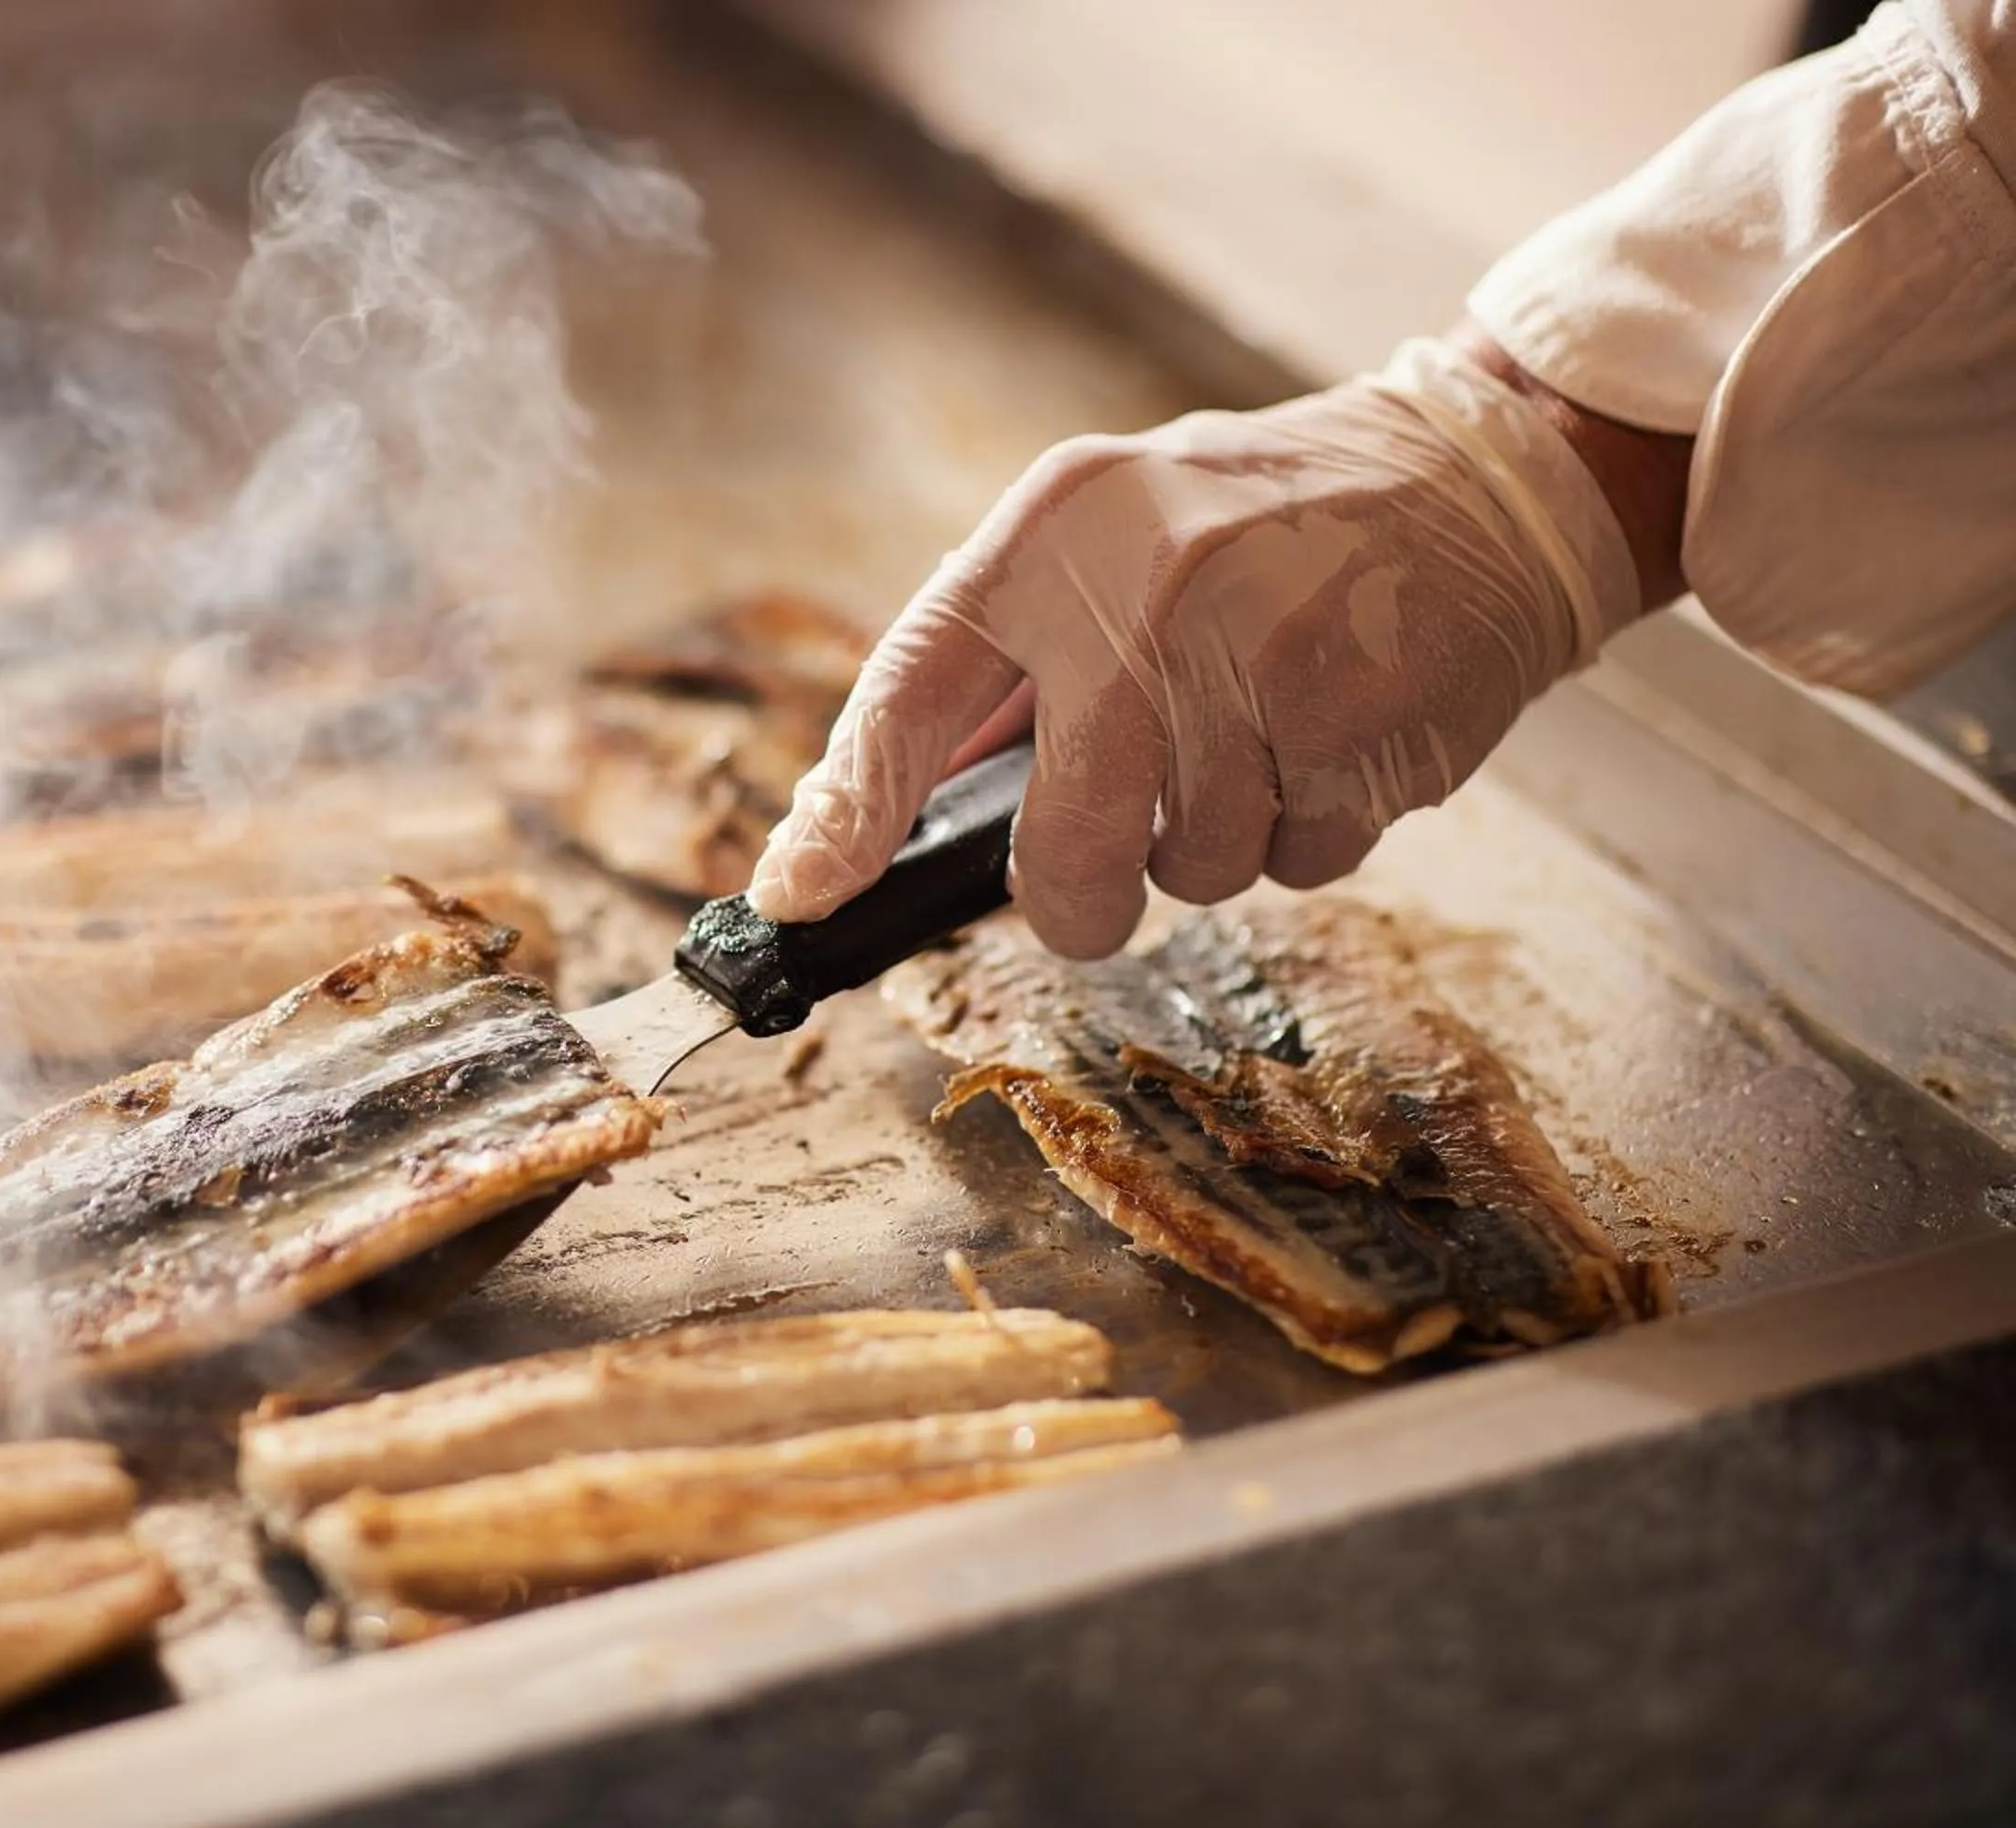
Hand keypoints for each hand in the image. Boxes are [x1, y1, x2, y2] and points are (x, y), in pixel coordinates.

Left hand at [748, 337, 1653, 957]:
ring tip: (1265, 733)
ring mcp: (1258, 652)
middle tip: (1105, 885)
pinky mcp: (1360, 718)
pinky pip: (1299, 859)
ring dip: (1219, 843)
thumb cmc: (1265, 528)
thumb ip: (1007, 665)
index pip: (909, 690)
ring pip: (1193, 868)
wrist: (1482, 476)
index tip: (797, 896)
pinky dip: (1310, 830)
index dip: (847, 813)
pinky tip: (1335, 736)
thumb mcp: (1111, 534)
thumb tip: (868, 816)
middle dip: (1078, 899)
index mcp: (1053, 529)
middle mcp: (1143, 583)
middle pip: (1063, 844)